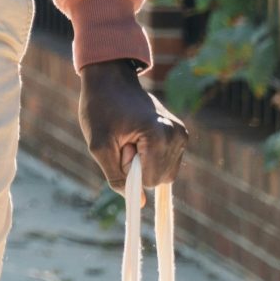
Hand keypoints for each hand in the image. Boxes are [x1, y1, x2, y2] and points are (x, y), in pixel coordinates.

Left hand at [78, 60, 188, 188]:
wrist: (110, 79)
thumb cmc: (100, 108)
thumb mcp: (98, 145)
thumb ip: (116, 176)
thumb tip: (139, 202)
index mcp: (159, 137)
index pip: (149, 181)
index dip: (128, 169)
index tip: (119, 145)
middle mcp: (176, 135)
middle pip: (160, 179)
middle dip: (138, 168)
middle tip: (123, 141)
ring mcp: (181, 133)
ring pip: (166, 173)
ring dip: (144, 163)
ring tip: (129, 137)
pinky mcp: (181, 133)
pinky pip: (168, 162)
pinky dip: (152, 156)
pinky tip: (138, 136)